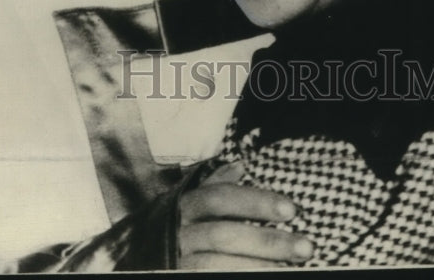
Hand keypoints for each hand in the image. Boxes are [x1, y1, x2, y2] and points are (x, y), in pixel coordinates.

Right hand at [178, 162, 313, 269]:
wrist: (128, 262)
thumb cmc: (169, 229)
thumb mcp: (185, 203)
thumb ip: (213, 186)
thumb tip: (241, 165)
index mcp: (184, 206)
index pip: (221, 197)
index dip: (256, 202)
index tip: (292, 210)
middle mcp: (178, 233)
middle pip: (224, 235)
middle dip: (267, 242)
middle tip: (306, 246)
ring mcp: (177, 261)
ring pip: (217, 265)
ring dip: (256, 267)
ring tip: (289, 271)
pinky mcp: (177, 278)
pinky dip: (237, 279)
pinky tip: (261, 279)